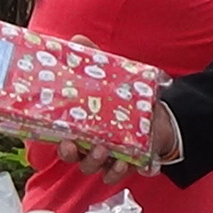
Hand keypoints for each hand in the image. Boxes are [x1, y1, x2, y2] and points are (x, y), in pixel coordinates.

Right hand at [48, 34, 171, 183]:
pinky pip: (114, 174)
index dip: (57, 142)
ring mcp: (105, 156)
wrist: (155, 115)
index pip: (61, 138)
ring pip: (91, 167)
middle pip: (71, 157)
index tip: (61, 138)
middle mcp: (87, 145)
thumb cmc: (122, 98)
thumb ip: (93, 60)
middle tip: (75, 145)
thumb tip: (77, 38)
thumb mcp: (109, 76)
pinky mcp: (123, 163)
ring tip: (104, 150)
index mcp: (79, 127)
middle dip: (71, 154)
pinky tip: (122, 163)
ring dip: (94, 162)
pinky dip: (116, 172)